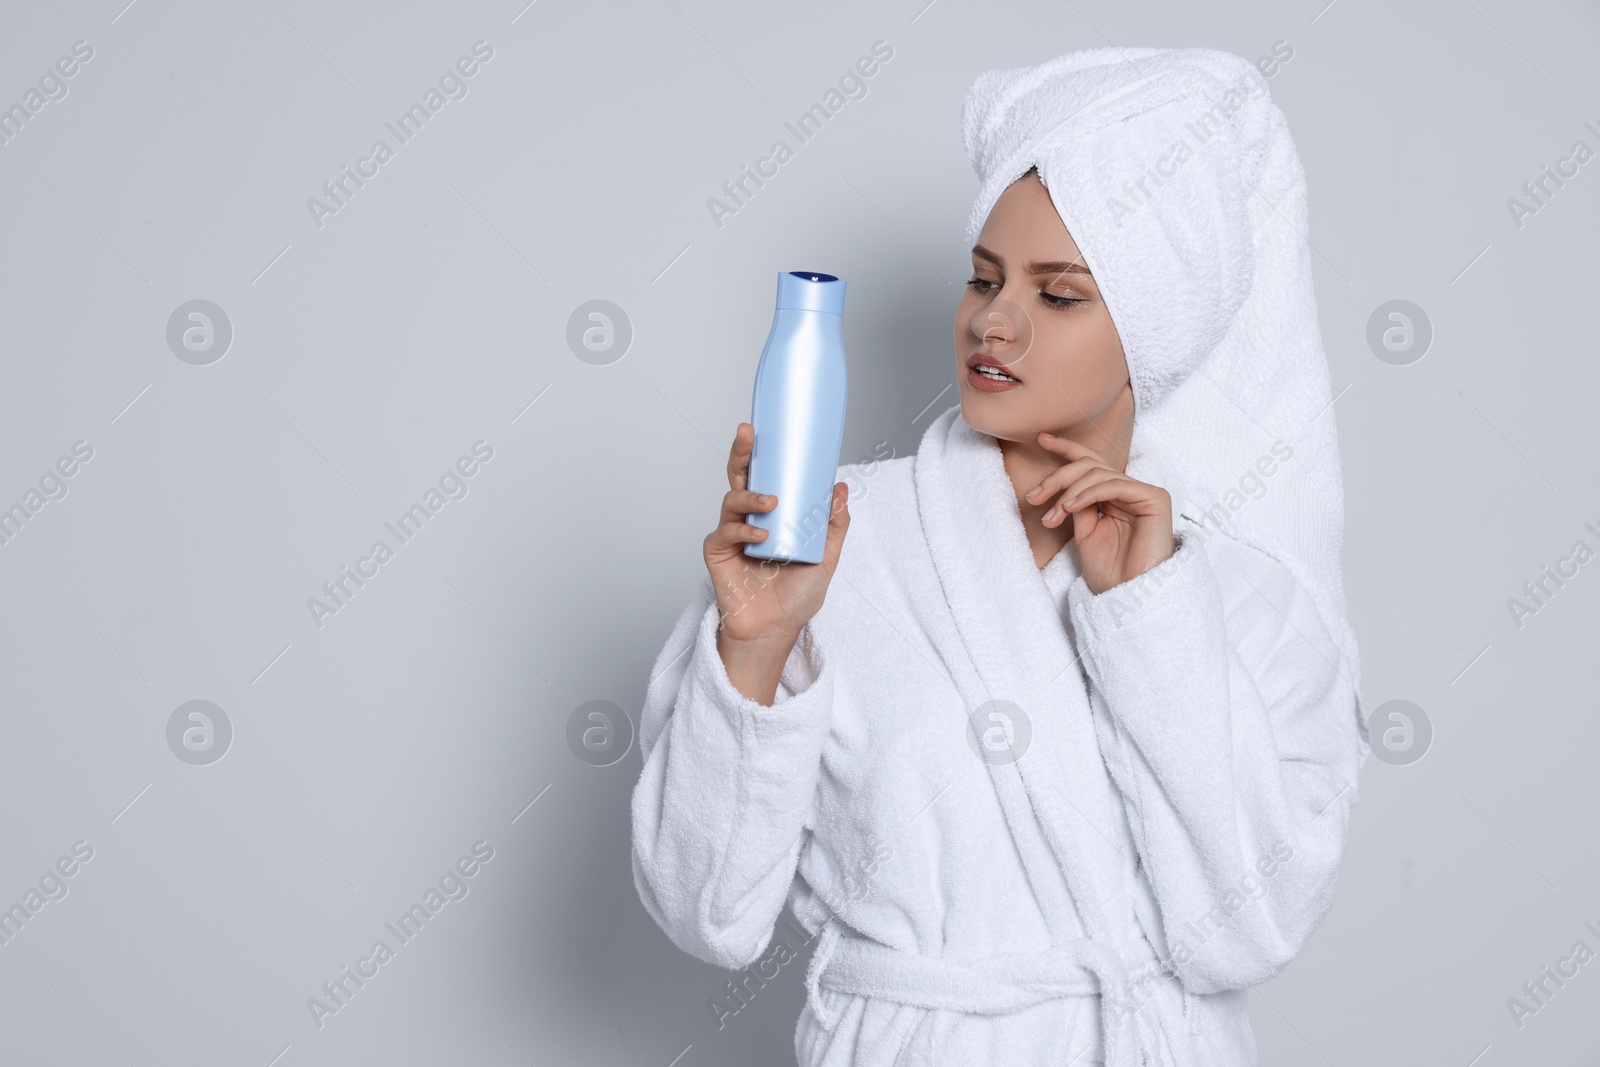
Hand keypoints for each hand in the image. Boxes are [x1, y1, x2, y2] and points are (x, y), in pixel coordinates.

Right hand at [703, 422, 849, 701]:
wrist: (775, 630)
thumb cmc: (795, 596)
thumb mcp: (825, 556)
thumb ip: (833, 524)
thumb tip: (840, 487)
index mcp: (772, 513)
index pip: (766, 474)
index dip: (764, 450)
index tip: (767, 426)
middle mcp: (749, 518)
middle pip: (740, 475)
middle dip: (742, 451)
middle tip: (749, 433)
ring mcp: (732, 534)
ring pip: (732, 499)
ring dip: (750, 496)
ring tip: (771, 503)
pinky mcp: (718, 553)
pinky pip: (726, 532)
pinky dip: (743, 530)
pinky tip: (759, 535)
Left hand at [1023, 431, 1172, 595]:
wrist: (1129, 597)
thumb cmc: (1109, 572)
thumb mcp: (1084, 532)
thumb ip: (1077, 504)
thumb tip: (1064, 486)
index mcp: (1114, 497)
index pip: (1090, 463)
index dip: (1066, 448)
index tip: (1040, 438)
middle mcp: (1130, 491)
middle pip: (1089, 465)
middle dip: (1057, 477)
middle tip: (1033, 497)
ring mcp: (1144, 493)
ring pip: (1098, 473)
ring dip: (1068, 492)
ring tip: (1052, 516)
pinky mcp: (1155, 499)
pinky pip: (1114, 484)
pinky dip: (1087, 493)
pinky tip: (1070, 507)